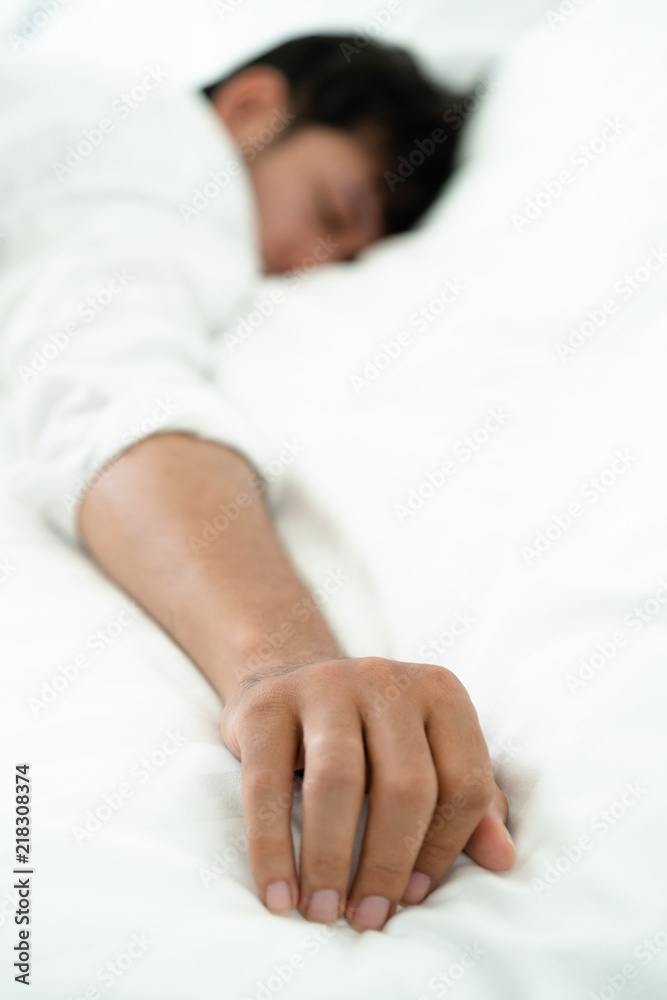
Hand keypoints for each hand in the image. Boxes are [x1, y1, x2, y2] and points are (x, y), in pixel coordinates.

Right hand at [220, 656, 514, 931]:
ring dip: (330, 860)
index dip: (443, 850)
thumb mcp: (427, 757)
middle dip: (388, 864)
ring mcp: (324, 685)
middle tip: (366, 917)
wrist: (286, 680)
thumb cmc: (370, 737)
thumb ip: (471, 806)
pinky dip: (271, 849)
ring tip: (322, 912)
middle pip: (405, 784)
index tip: (413, 898)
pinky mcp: (266, 705)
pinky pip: (266, 785)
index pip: (464, 781)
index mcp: (441, 693)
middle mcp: (387, 681)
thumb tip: (503, 859)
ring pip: (337, 780)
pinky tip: (278, 895)